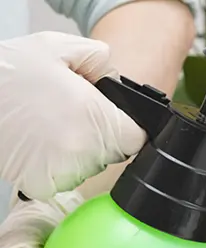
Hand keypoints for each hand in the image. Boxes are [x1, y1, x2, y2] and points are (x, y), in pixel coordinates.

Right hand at [0, 31, 145, 200]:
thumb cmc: (9, 74)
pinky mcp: (44, 186)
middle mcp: (86, 152)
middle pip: (113, 153)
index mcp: (97, 120)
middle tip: (72, 114)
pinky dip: (57, 164)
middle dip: (101, 135)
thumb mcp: (57, 48)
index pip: (136, 138)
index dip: (128, 127)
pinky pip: (65, 177)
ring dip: (79, 150)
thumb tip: (113, 76)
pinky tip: (40, 144)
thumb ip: (97, 59)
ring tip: (51, 126)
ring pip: (90, 166)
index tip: (116, 121)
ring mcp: (66, 172)